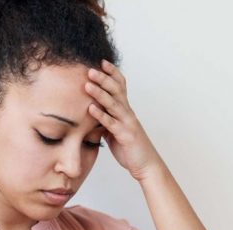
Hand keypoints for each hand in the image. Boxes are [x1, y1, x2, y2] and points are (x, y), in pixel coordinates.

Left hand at [85, 59, 164, 181]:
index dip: (112, 73)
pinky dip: (100, 115)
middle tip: (90, 69)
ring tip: (87, 84)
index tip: (101, 61)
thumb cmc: (129, 147)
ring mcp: (127, 123)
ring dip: (100, 93)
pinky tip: (90, 108)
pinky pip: (111, 123)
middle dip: (104, 78)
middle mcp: (127, 113)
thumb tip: (92, 113)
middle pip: (116, 90)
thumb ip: (105, 119)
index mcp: (125, 110)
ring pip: (113, 104)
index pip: (120, 86)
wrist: (145, 164)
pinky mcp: (124, 135)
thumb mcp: (114, 130)